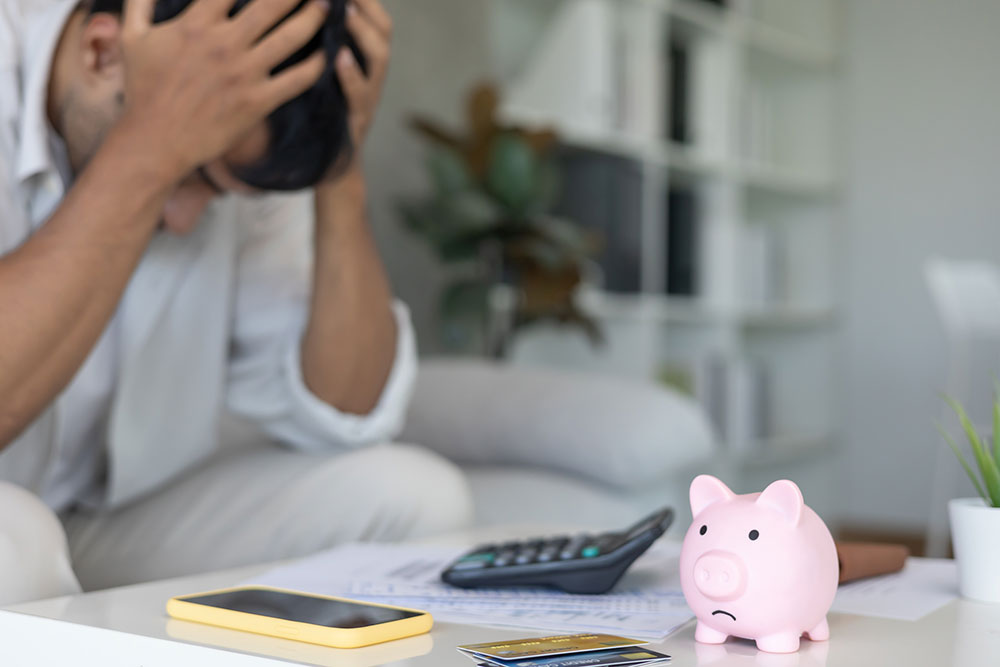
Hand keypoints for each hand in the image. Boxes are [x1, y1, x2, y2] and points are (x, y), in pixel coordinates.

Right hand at [116, 0, 330, 184]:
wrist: (155, 141)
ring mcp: (244, 73)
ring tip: (327, 6)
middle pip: (272, 2)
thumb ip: (140, 0)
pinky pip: (297, 79)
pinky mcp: (258, 102)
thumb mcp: (133, 37)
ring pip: (292, 37)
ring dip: (314, 17)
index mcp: (196, 23)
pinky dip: (317, 64)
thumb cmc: (143, 88)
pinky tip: (327, 53)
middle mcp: (225, 43)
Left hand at [330, 0, 392, 174]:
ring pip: (380, 59)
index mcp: (362, 61)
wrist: (325, 170)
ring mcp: (368, 99)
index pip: (373, 18)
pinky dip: (352, 76)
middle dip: (369, 6)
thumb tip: (299, 17)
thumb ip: (315, 47)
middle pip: (384, 31)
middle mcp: (372, 76)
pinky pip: (360, 96)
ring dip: (364, 34)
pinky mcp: (357, 122)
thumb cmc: (316, 117)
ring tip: (347, 14)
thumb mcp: (316, 76)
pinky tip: (339, 59)